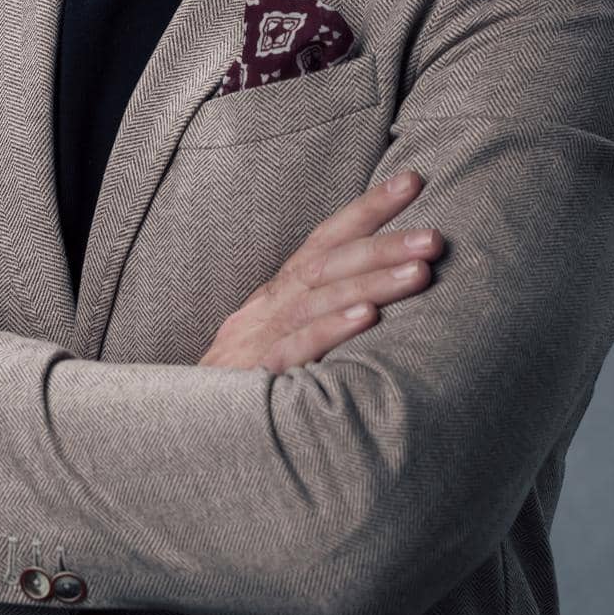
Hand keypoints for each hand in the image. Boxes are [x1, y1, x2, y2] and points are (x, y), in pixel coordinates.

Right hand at [198, 170, 441, 371]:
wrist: (179, 434)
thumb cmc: (241, 390)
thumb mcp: (278, 344)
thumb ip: (317, 322)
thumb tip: (381, 301)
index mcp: (276, 296)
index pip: (325, 240)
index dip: (367, 208)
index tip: (412, 181)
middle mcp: (267, 308)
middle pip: (327, 263)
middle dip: (384, 243)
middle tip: (435, 236)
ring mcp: (257, 340)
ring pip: (317, 299)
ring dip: (372, 282)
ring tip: (420, 271)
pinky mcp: (253, 377)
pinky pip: (294, 348)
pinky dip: (331, 329)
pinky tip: (369, 318)